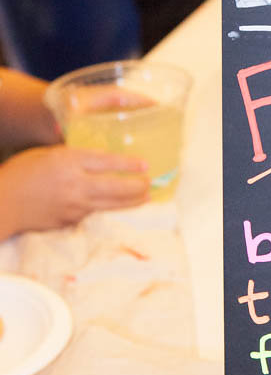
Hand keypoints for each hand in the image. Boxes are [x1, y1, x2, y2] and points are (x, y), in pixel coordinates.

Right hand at [0, 147, 149, 240]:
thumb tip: (99, 157)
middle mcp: (74, 184)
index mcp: (67, 162)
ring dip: (132, 201)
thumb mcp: (46, 153)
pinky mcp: (71, 221)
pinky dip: (109, 210)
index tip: (145, 164)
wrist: (3, 202)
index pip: (107, 162)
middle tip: (151, 183)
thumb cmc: (21, 173)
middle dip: (138, 186)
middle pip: (117, 187)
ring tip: (146, 197)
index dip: (129, 164)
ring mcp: (74, 206)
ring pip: (112, 205)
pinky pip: (95, 214)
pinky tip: (120, 207)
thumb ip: (72, 155)